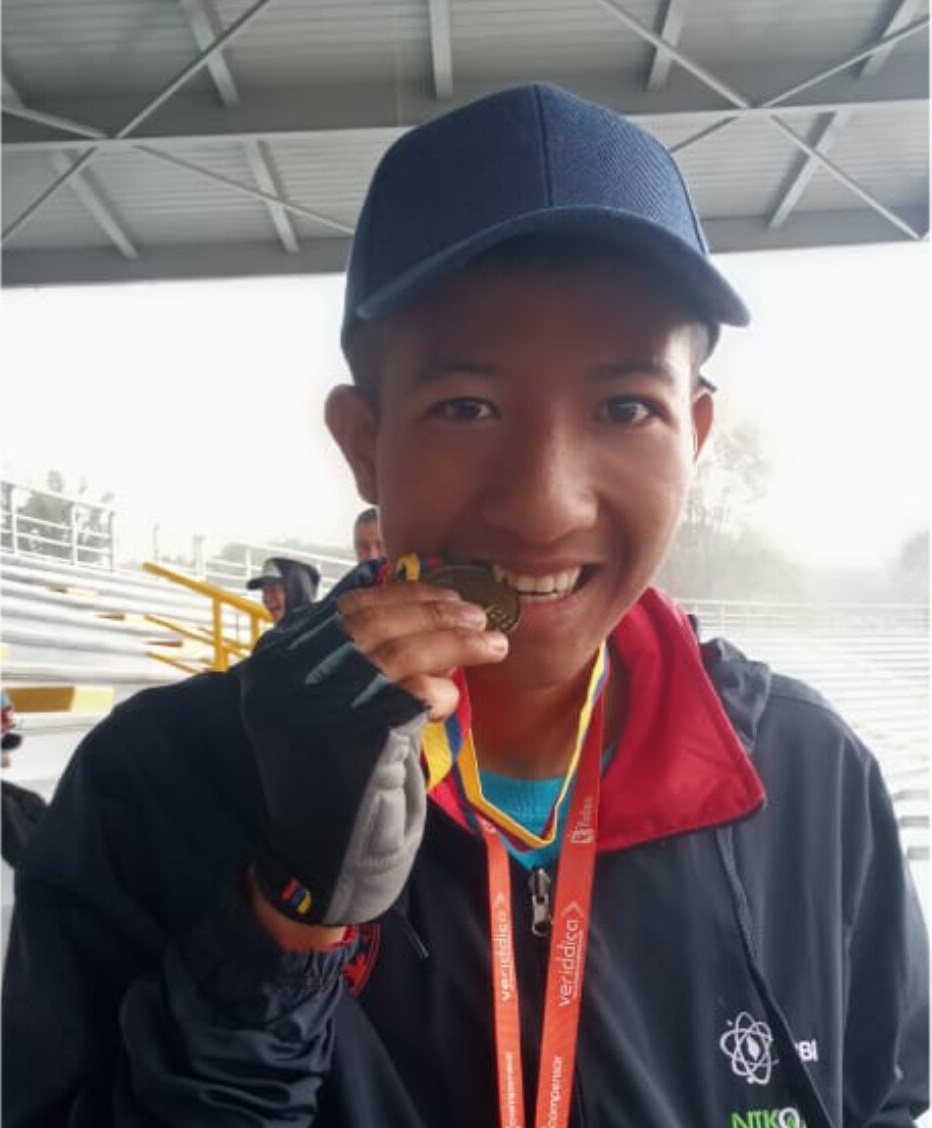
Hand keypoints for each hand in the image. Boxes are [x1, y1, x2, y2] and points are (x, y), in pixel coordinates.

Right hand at [240, 576, 507, 928]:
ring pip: (400, 652)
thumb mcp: (334, 707)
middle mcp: (286, 677)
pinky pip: (414, 694)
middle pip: (376, 623)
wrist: (318, 862)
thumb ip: (361, 660)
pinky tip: (452, 701)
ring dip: (455, 642)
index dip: (402, 595)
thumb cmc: (335, 781)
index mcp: (277, 660)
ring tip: (492, 643)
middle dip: (436, 614)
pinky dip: (442, 691)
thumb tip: (422, 609)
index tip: (444, 595)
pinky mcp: (352, 737)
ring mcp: (314, 706)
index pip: (348, 608)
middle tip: (479, 616)